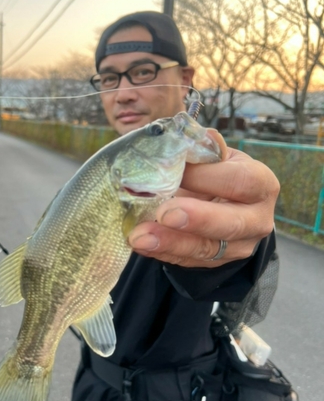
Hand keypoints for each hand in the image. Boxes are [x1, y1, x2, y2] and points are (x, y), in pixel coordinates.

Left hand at [128, 135, 279, 267]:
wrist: (226, 205)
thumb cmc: (218, 174)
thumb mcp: (217, 158)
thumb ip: (201, 152)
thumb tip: (185, 137)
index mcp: (260, 184)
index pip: (238, 181)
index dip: (204, 177)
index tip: (170, 170)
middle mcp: (257, 219)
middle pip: (231, 223)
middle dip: (195, 219)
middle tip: (163, 214)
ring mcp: (239, 246)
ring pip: (207, 249)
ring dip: (170, 243)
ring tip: (139, 237)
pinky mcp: (217, 263)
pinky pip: (189, 262)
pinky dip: (162, 253)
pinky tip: (141, 245)